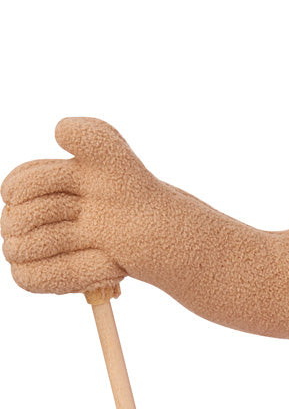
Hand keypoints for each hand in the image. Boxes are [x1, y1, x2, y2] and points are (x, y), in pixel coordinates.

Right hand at [2, 117, 157, 295]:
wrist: (149, 227)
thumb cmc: (127, 189)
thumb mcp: (114, 155)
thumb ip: (88, 135)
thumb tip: (59, 130)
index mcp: (31, 183)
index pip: (18, 187)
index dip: (51, 187)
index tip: (82, 187)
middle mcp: (23, 214)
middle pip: (18, 220)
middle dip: (62, 217)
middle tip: (98, 218)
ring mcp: (25, 247)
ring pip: (21, 249)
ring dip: (69, 246)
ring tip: (108, 244)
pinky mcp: (34, 276)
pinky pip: (31, 278)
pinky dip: (75, 272)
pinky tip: (110, 266)